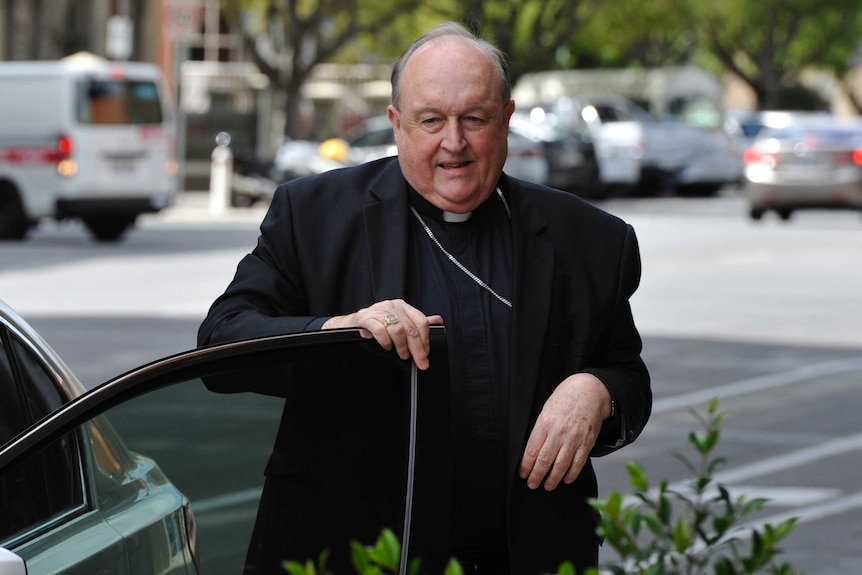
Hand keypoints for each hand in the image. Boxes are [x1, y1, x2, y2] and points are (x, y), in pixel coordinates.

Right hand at [321, 299, 443, 369]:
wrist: (351, 324)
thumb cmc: (377, 324)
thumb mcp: (399, 322)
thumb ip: (417, 322)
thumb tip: (437, 320)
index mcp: (403, 307)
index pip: (421, 321)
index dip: (425, 340)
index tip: (426, 354)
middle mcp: (392, 306)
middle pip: (411, 329)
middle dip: (417, 349)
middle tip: (419, 362)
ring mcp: (378, 311)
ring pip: (397, 329)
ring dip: (401, 346)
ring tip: (402, 354)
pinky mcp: (365, 317)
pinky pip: (379, 330)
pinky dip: (385, 341)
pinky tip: (386, 347)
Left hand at [519, 373, 611, 490]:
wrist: (589, 391)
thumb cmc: (564, 399)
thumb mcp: (546, 411)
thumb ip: (540, 431)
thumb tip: (532, 453)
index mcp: (545, 423)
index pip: (532, 450)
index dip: (526, 466)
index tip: (523, 474)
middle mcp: (559, 432)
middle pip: (545, 461)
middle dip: (537, 476)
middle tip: (532, 484)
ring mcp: (574, 438)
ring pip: (561, 465)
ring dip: (553, 479)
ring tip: (547, 486)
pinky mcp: (587, 442)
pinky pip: (578, 463)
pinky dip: (571, 474)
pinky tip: (565, 479)